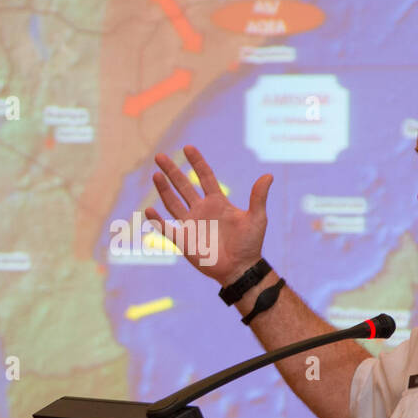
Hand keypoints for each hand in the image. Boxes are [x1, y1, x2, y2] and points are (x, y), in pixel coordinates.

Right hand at [144, 145, 272, 284]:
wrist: (240, 269)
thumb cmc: (250, 244)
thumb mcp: (257, 218)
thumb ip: (258, 197)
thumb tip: (269, 175)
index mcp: (217, 202)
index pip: (205, 177)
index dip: (196, 162)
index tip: (187, 148)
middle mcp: (202, 210)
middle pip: (183, 186)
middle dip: (171, 171)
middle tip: (160, 156)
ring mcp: (191, 225)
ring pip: (173, 203)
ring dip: (163, 190)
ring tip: (155, 175)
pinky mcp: (184, 241)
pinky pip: (167, 229)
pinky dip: (157, 221)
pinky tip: (148, 210)